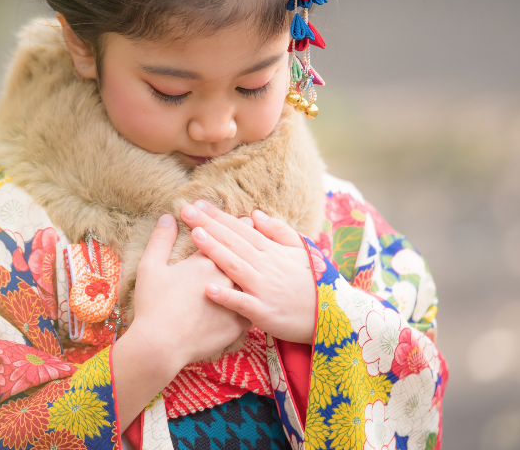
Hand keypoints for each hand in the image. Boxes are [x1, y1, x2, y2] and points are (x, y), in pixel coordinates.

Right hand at [129, 214, 249, 369]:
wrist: (162, 344)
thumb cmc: (153, 304)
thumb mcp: (150, 267)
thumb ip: (161, 240)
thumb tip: (168, 217)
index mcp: (204, 262)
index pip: (222, 239)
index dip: (232, 228)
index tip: (244, 218)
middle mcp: (224, 278)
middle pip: (242, 255)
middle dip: (251, 241)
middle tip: (257, 231)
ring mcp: (234, 302)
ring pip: (252, 282)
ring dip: (258, 270)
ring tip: (263, 263)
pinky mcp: (238, 324)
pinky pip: (252, 310)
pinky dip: (256, 302)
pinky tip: (261, 299)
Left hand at [180, 202, 316, 343]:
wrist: (334, 317)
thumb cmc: (313, 283)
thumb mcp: (301, 251)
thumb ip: (278, 231)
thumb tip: (253, 215)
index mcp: (272, 251)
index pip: (240, 229)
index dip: (218, 216)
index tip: (197, 204)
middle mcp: (266, 266)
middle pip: (233, 242)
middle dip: (208, 225)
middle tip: (185, 210)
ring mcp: (264, 289)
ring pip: (235, 266)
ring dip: (215, 251)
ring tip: (195, 236)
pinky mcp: (264, 313)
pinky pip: (242, 304)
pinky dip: (226, 296)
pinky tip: (208, 289)